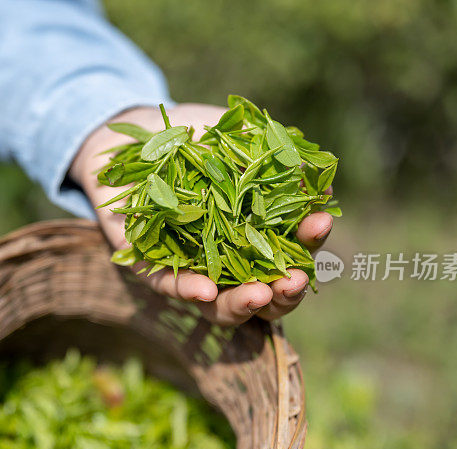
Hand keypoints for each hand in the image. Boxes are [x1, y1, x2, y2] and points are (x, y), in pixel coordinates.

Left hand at [70, 104, 332, 325]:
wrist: (136, 135)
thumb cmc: (197, 139)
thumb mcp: (240, 140)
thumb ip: (276, 162)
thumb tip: (321, 183)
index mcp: (257, 237)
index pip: (292, 254)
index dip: (309, 244)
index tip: (320, 222)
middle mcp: (228, 262)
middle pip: (265, 297)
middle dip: (285, 293)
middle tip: (295, 280)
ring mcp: (191, 270)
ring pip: (221, 307)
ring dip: (242, 304)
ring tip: (259, 294)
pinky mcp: (150, 268)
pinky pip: (170, 287)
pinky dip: (188, 290)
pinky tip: (205, 290)